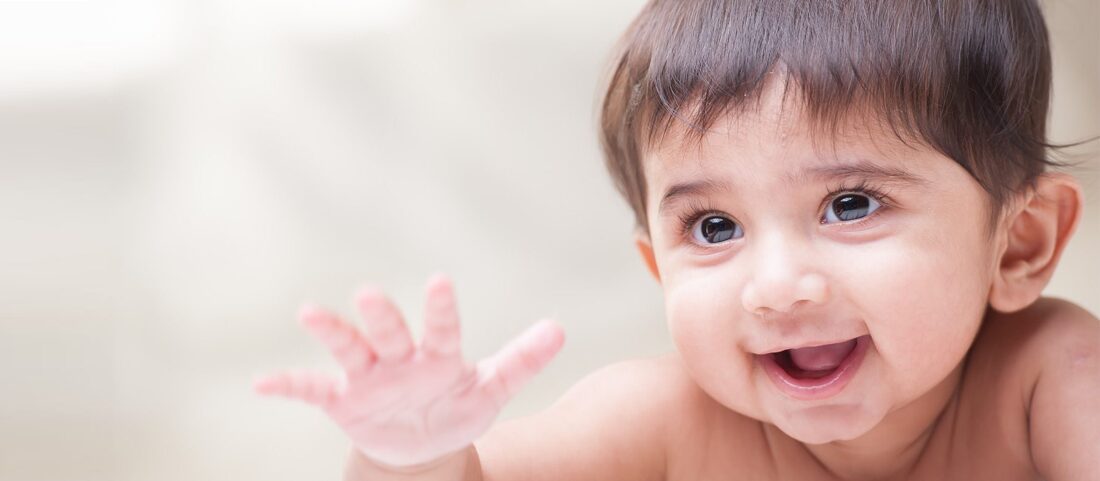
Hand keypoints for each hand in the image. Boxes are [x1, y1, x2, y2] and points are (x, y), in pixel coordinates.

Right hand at [253, 274, 564, 467]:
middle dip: (382, 316)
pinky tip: (261, 383)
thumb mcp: (492, 389)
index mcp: (439, 354)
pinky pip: (312, 390)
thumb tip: (558, 328)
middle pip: (390, 333)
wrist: (423, 445)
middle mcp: (400, 358)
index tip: (438, 282)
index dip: (440, 309)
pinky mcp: (343, 400)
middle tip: (369, 293)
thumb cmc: (458, 405)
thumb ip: (522, 360)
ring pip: (349, 349)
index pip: (442, 329)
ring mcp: (368, 377)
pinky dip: (288, 386)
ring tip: (309, 311)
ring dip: (331, 331)